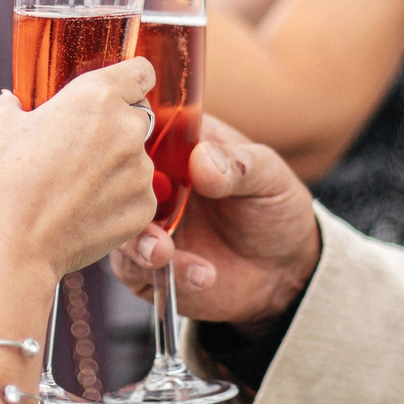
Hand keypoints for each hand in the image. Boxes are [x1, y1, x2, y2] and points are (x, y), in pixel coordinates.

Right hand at [0, 59, 158, 287]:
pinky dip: (117, 201)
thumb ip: (12, 104)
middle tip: (78, 149)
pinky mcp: (142, 209)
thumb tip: (12, 103)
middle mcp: (127, 129)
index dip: (130, 80)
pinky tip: (83, 210)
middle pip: (137, 117)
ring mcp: (139, 172)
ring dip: (115, 167)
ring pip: (136, 160)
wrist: (10, 245)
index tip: (121, 89)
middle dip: (114, 127)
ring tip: (74, 188)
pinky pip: (136, 196)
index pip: (140, 72)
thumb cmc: (0, 182)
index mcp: (96, 97)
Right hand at [111, 115, 319, 330]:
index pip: (144, 129)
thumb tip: (201, 159)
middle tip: (150, 213)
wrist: (284, 271)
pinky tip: (203, 275)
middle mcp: (156, 183)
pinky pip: (135, 269)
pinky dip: (165, 273)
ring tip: (164, 252)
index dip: (132, 136)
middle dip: (126, 197)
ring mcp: (148, 225)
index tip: (137, 153)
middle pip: (118, 181)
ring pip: (119, 228)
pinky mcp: (147, 266)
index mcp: (181, 146)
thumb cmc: (275, 209)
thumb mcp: (269, 178)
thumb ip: (238, 165)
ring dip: (139, 242)